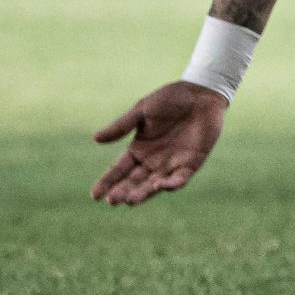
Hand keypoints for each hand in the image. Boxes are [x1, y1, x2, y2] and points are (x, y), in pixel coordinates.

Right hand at [91, 80, 227, 205]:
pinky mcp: (190, 165)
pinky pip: (179, 180)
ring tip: (129, 201)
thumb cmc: (171, 99)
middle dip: (123, 192)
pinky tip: (159, 186)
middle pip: (134, 181)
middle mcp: (152, 161)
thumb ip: (122, 126)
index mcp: (138, 149)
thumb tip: (95, 138)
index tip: (94, 195)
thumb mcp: (142, 110)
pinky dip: (170, 185)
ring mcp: (171, 165)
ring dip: (142, 194)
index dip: (107, 182)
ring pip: (153, 185)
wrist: (200, 93)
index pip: (119, 169)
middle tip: (112, 201)